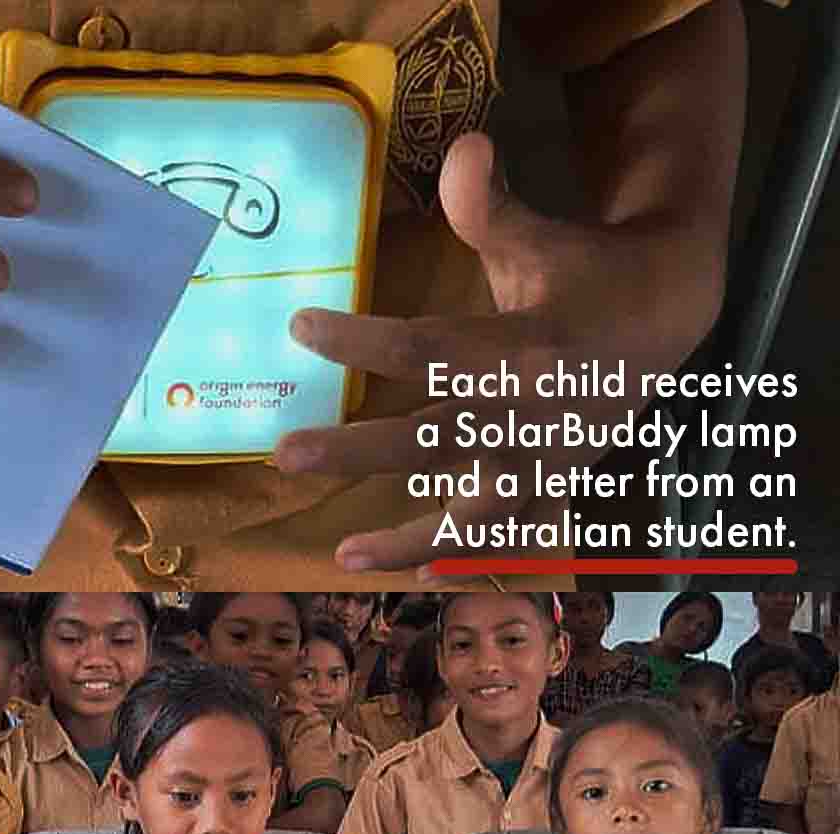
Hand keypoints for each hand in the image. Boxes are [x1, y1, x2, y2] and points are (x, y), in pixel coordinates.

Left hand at [272, 132, 718, 573]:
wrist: (666, 319)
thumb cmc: (583, 274)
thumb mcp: (540, 236)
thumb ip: (490, 206)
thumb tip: (463, 140)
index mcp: (523, 348)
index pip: (427, 349)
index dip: (361, 340)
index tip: (298, 326)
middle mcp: (529, 415)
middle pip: (431, 442)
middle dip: (356, 451)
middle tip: (284, 454)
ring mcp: (543, 462)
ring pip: (468, 514)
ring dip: (404, 537)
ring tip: (342, 555)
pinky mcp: (552, 486)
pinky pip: (504, 536)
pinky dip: (461, 558)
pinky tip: (407, 576)